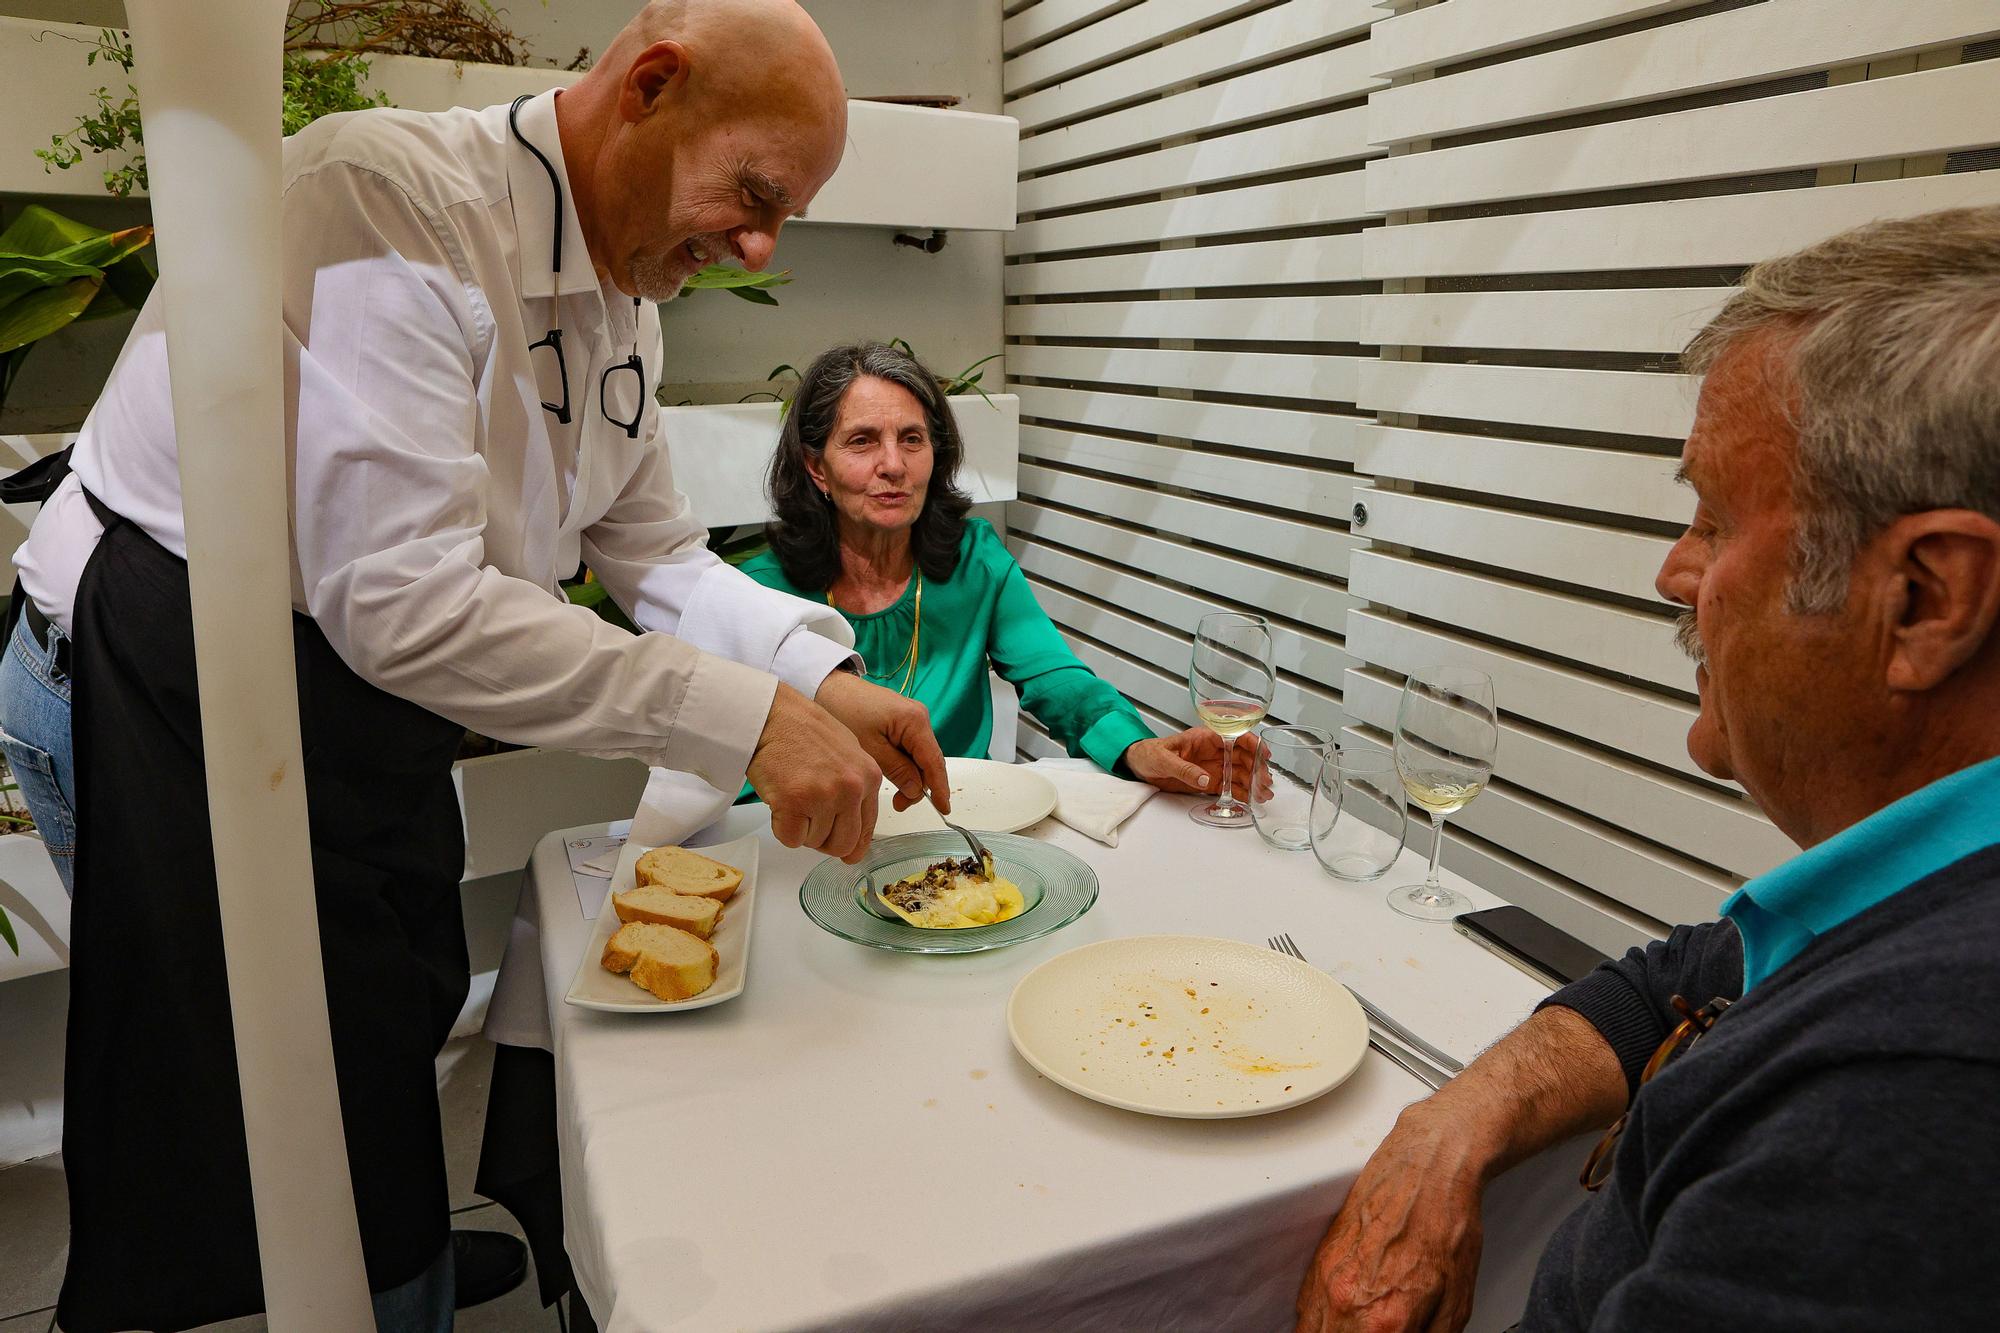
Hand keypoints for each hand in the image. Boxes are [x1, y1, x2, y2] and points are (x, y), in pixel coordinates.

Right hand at [746, 682, 882, 862]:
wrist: (771, 715)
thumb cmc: (802, 730)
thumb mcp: (846, 753)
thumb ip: (856, 789)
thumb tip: (858, 833)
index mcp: (869, 776)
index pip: (868, 828)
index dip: (852, 843)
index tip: (846, 852)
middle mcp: (852, 788)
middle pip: (844, 845)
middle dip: (824, 842)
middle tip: (808, 822)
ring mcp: (824, 795)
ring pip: (815, 842)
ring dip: (801, 829)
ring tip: (792, 797)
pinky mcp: (795, 802)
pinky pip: (791, 838)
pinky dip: (782, 828)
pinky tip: (780, 802)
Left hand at [814, 669, 951, 814]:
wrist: (829, 688)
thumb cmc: (845, 711)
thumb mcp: (870, 749)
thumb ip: (897, 770)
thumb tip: (916, 790)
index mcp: (915, 721)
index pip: (934, 762)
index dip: (940, 788)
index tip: (943, 809)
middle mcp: (919, 717)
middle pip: (929, 761)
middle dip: (919, 785)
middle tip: (898, 804)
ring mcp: (912, 719)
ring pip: (920, 757)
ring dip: (910, 777)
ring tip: (892, 794)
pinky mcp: (902, 721)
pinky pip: (910, 749)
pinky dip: (904, 766)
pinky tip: (890, 775)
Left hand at [1121, 728, 1257, 796]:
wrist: (1139, 765)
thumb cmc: (1150, 754)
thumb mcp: (1164, 759)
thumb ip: (1184, 769)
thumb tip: (1204, 778)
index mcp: (1205, 738)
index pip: (1234, 737)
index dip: (1252, 744)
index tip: (1264, 754)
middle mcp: (1214, 751)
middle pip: (1242, 758)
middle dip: (1257, 769)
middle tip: (1265, 783)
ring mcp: (1213, 767)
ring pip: (1240, 774)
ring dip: (1253, 784)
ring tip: (1263, 795)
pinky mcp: (1209, 782)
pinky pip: (1230, 787)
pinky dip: (1241, 794)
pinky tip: (1251, 800)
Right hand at [1295, 1102, 1487, 1332]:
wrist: (1427, 1167)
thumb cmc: (1447, 1225)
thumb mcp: (1457, 1302)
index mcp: (1384, 1320)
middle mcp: (1346, 1302)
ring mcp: (1326, 1279)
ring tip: (1359, 1329)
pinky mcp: (1320, 1259)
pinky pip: (1306, 1308)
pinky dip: (1319, 1322)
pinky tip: (1342, 1320)